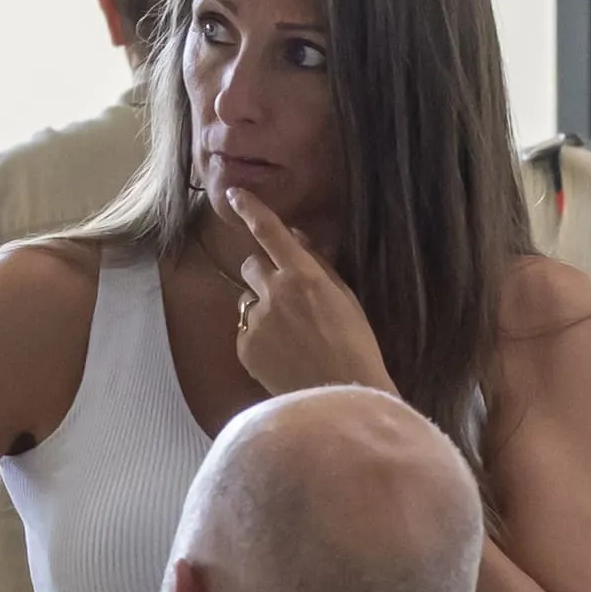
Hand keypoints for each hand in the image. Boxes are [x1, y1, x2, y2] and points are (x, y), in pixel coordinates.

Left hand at [221, 191, 394, 395]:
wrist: (342, 397)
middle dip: (263, 274)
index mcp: (303, 275)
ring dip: (262, 306)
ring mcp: (256, 320)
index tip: (235, 194)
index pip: (270, 230)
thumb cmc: (355, 347)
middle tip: (285, 296)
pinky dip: (259, 338)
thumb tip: (298, 241)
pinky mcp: (245, 347)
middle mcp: (274, 292)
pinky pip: (246, 331)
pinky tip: (283, 355)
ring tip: (289, 335)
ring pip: (247, 299)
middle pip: (251, 265)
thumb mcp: (345, 299)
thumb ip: (318, 267)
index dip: (250, 208)